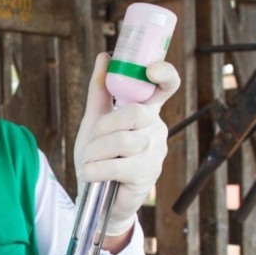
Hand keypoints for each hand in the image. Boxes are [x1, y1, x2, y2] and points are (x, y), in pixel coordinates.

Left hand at [74, 53, 179, 235]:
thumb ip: (100, 90)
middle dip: (104, 127)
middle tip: (91, 142)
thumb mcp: (95, 122)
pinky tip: (90, 174)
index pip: (166, 86)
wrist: (98, 198)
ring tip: (89, 162)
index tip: (151, 69)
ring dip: (96, 152)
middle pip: (134, 113)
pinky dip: (95, 170)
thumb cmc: (99, 157)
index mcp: (147, 112)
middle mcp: (157, 128)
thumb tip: (105, 56)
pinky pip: (118, 165)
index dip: (164, 74)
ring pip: (123, 141)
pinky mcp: (147, 174)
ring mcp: (155, 152)